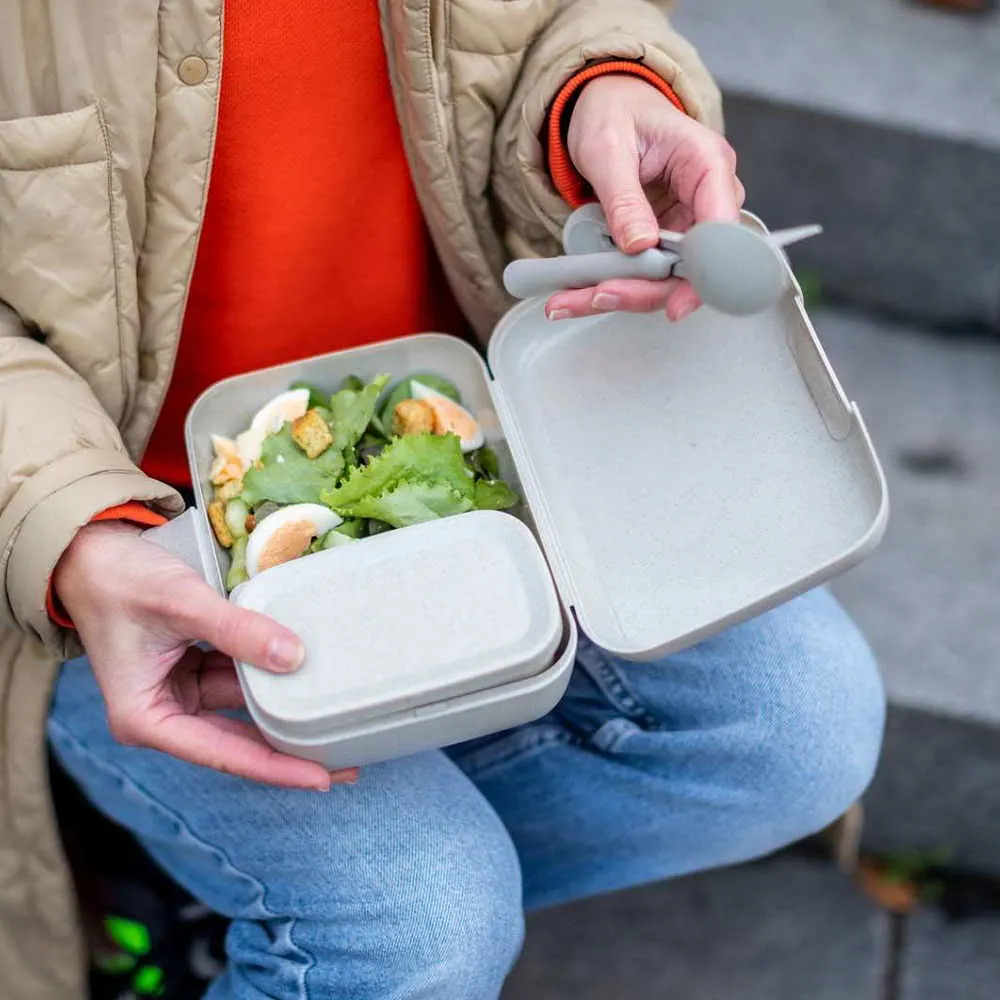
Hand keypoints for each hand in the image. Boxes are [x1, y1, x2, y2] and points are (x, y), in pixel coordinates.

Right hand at [54, 521, 356, 789]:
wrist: (90, 552)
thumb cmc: (119, 580)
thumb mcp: (182, 602)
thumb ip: (238, 630)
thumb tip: (295, 657)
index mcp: (146, 718)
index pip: (223, 754)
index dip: (275, 767)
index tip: (322, 778)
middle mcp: (164, 714)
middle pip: (237, 741)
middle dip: (289, 750)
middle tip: (347, 762)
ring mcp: (181, 692)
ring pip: (243, 708)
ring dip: (284, 709)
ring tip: (337, 723)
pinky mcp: (193, 669)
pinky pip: (239, 678)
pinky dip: (268, 675)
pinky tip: (308, 678)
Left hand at [548, 75, 744, 322]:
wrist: (606, 107)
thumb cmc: (613, 112)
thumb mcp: (607, 147)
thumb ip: (624, 197)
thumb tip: (640, 245)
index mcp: (708, 164)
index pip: (720, 230)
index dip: (703, 273)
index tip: (675, 305)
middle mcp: (706, 200)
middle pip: (692, 266)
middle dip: (644, 291)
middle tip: (596, 298)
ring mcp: (686, 224)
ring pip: (664, 278)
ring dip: (618, 295)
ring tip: (565, 302)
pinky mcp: (663, 241)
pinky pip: (643, 274)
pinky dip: (608, 286)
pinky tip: (571, 296)